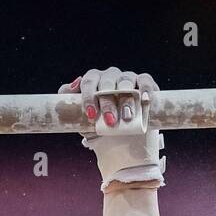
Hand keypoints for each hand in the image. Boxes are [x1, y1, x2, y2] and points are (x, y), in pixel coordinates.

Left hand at [59, 67, 165, 191]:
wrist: (120, 138)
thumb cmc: (100, 125)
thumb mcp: (81, 117)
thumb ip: (70, 103)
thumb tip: (70, 88)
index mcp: (94, 80)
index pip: (89, 81)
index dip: (89, 96)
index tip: (91, 114)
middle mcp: (110, 76)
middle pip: (107, 82)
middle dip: (108, 102)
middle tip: (110, 121)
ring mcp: (128, 78)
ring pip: (126, 81)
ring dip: (126, 100)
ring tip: (127, 117)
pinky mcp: (144, 84)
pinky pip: (145, 81)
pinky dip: (145, 88)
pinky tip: (144, 99)